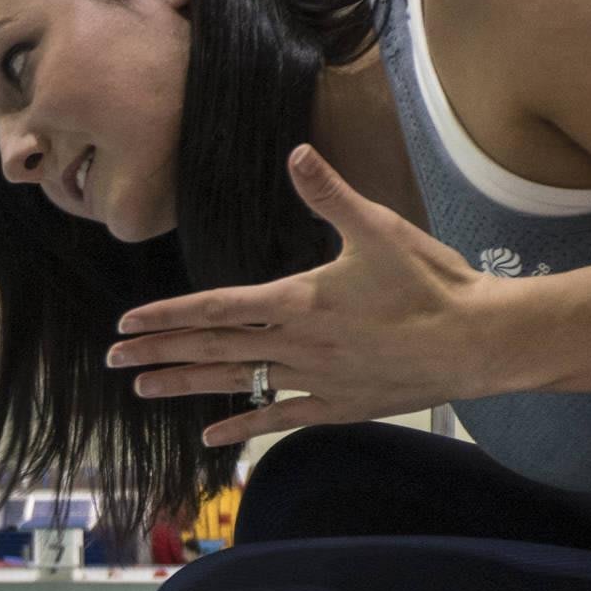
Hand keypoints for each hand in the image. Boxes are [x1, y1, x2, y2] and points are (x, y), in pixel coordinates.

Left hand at [105, 145, 516, 450]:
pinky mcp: (337, 405)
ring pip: (235, 384)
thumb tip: (297, 153)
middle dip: (157, 352)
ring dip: (186, 385)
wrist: (477, 341)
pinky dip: (242, 426)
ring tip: (142, 388)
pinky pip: (278, 418)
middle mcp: (296, 345)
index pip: (216, 307)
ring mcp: (314, 379)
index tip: (127, 322)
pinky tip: (209, 437)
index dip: (167, 316)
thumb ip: (329, 193)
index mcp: (298, 301)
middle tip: (113, 358)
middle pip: (212, 349)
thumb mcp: (379, 227)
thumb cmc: (431, 282)